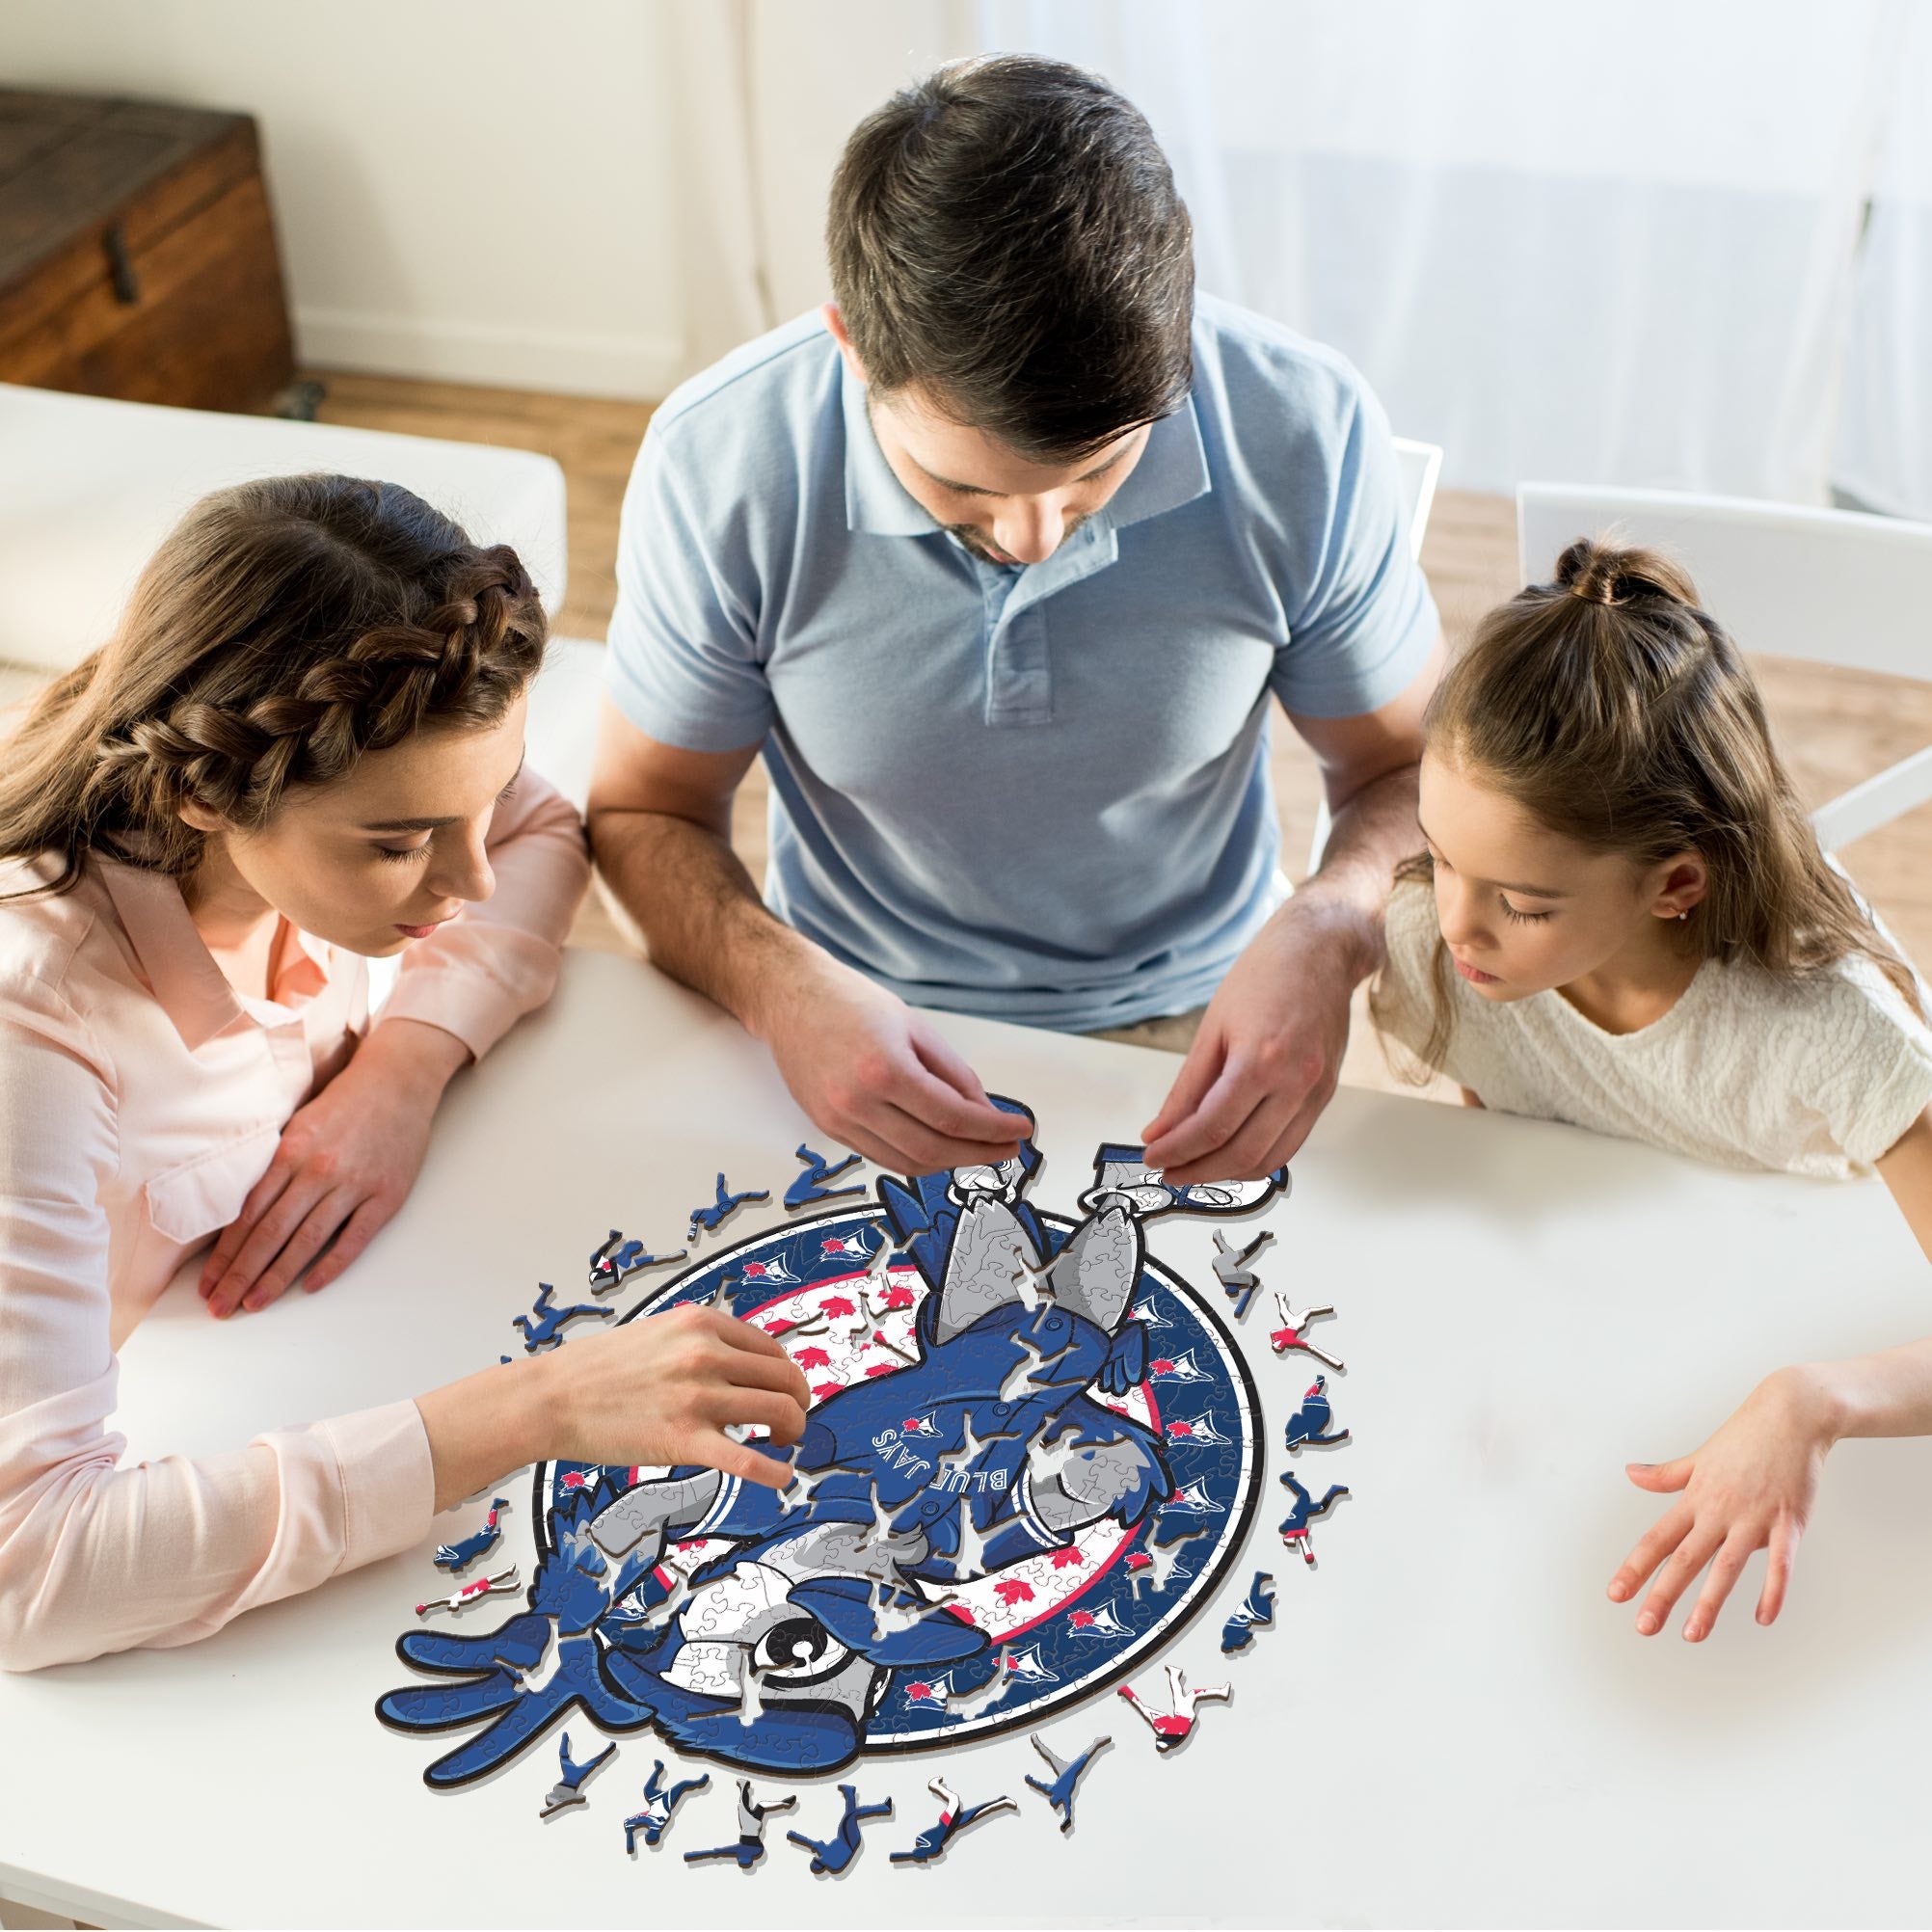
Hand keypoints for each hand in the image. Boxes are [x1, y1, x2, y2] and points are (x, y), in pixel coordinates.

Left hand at [200, 1018, 467, 1317]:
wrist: (398, 1081)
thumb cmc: (343, 1103)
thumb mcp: (298, 1125)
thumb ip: (273, 1166)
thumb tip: (240, 1214)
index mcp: (290, 1152)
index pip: (248, 1215)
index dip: (225, 1254)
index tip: (208, 1283)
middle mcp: (318, 1170)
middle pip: (270, 1234)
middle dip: (240, 1275)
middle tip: (220, 1307)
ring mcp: (354, 1184)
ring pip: (306, 1241)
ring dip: (276, 1277)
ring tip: (254, 1304)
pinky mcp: (386, 1195)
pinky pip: (354, 1238)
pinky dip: (331, 1264)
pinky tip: (309, 1286)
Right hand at [527, 1302, 811, 1491]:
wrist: (551, 1397)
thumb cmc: (598, 1369)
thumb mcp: (659, 1331)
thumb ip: (702, 1342)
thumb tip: (743, 1364)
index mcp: (701, 1324)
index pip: (771, 1349)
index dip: (786, 1375)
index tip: (785, 1391)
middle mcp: (706, 1355)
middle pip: (785, 1379)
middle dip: (798, 1403)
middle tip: (791, 1421)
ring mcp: (697, 1397)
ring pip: (779, 1412)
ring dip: (792, 1431)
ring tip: (782, 1443)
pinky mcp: (684, 1440)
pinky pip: (748, 1460)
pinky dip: (775, 1473)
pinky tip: (783, 1478)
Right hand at [753, 952, 1027, 1173]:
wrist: (790, 999)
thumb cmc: (850, 1003)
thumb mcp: (916, 1027)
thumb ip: (954, 1073)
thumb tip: (984, 1111)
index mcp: (885, 1069)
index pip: (953, 1117)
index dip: (993, 1130)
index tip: (1019, 1131)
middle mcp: (857, 1102)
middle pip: (933, 1149)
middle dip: (978, 1154)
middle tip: (1005, 1149)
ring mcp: (838, 1119)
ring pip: (907, 1162)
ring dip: (948, 1162)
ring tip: (976, 1150)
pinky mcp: (827, 1127)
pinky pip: (881, 1156)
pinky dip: (915, 1158)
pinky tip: (938, 1147)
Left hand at [1141, 895, 1368, 1182]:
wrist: (1321, 950)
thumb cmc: (1266, 975)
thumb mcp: (1212, 1028)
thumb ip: (1186, 1088)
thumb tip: (1160, 1131)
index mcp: (1261, 1059)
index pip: (1211, 1128)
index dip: (1177, 1151)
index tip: (1152, 1157)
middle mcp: (1296, 1081)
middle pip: (1241, 1153)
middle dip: (1198, 1170)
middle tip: (1168, 1170)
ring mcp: (1316, 1091)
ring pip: (1269, 1159)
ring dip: (1228, 1174)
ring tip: (1195, 1167)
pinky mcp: (1325, 1095)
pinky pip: (1291, 1144)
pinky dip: (1258, 1158)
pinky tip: (1230, 1152)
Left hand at [1608, 1366, 1838, 1641]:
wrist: (1791, 1415)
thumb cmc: (1744, 1437)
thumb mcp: (1699, 1457)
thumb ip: (1666, 1475)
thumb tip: (1630, 1474)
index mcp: (1695, 1498)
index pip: (1658, 1539)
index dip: (1635, 1568)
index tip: (1615, 1594)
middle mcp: (1719, 1510)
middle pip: (1685, 1558)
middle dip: (1663, 1594)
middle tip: (1643, 1627)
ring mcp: (1754, 1517)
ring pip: (1727, 1566)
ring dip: (1709, 1602)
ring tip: (1692, 1634)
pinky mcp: (1789, 1521)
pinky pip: (1781, 1562)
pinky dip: (1773, 1589)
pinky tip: (1763, 1617)